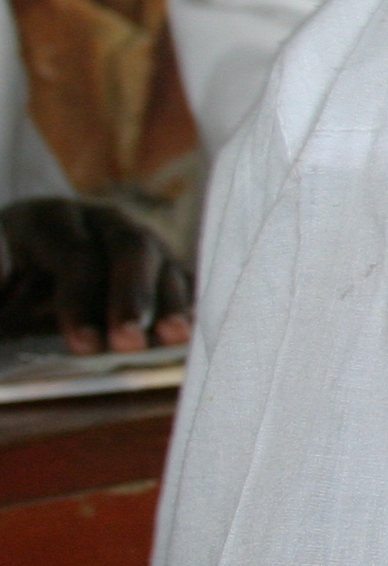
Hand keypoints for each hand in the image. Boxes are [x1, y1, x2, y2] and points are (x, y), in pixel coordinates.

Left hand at [0, 197, 192, 352]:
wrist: (17, 267)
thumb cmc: (2, 279)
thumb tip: (4, 288)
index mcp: (48, 220)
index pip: (76, 252)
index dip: (81, 298)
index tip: (83, 345)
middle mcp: (102, 223)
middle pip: (132, 248)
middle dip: (133, 296)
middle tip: (129, 342)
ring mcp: (137, 241)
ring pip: (164, 264)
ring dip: (170, 305)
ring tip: (173, 339)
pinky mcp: (159, 268)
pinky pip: (181, 283)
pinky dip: (188, 306)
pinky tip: (192, 332)